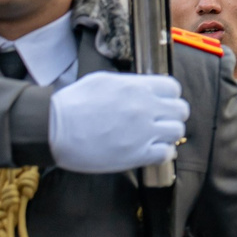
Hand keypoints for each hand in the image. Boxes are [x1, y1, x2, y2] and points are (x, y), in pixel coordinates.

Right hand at [48, 73, 186, 173]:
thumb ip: (127, 84)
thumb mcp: (101, 81)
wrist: (55, 129)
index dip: (169, 96)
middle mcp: (145, 108)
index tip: (161, 103)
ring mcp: (143, 132)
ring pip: (176, 131)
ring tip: (154, 137)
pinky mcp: (137, 154)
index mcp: (136, 87)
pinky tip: (150, 150)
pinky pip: (167, 153)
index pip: (173, 88)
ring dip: (167, 134)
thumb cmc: (72, 104)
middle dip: (171, 114)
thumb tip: (140, 89)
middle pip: (181, 110)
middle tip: (159, 121)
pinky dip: (162, 152)